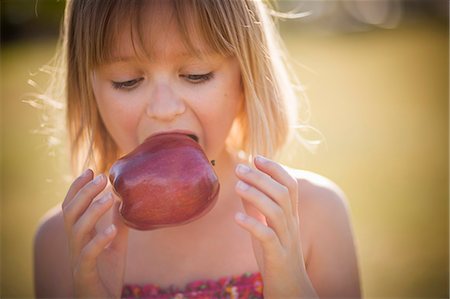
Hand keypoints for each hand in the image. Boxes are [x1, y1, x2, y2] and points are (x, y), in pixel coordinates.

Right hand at [62, 169, 128, 297]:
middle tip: (102, 177)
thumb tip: (121, 199)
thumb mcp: (117, 244)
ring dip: (92, 211)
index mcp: (80, 235)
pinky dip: (98, 241)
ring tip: (110, 198)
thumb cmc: (108, 273)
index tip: (91, 169)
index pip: (72, 206)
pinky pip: (87, 255)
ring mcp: (78, 259)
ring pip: (76, 231)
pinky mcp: (85, 274)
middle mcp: (75, 244)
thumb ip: (118, 223)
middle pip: (70, 213)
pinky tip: (112, 230)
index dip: (78, 188)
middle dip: (84, 193)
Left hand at [234, 156, 317, 298]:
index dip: (275, 169)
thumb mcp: (265, 227)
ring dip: (256, 196)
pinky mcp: (278, 256)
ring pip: (276, 212)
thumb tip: (243, 184)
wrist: (290, 289)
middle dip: (261, 177)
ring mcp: (287, 240)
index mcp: (291, 215)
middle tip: (240, 168)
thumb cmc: (275, 255)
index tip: (256, 157)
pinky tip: (237, 217)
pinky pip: (268, 237)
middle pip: (283, 193)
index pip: (290, 185)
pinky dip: (253, 225)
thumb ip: (256, 207)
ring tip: (236, 186)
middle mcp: (292, 224)